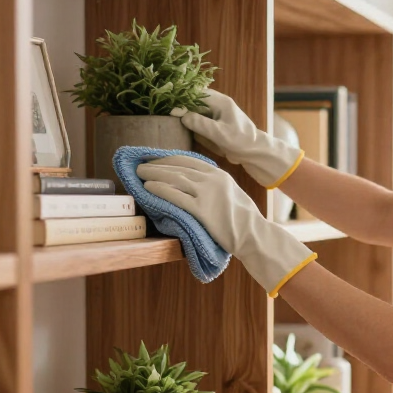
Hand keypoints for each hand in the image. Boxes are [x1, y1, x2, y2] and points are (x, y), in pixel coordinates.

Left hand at [137, 155, 315, 295]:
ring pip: (175, 179)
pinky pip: (176, 196)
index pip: (188, 160)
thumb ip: (214, 185)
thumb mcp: (230, 193)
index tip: (154, 159)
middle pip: (178, 167)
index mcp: (219, 174)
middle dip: (156, 165)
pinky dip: (160, 190)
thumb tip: (193, 183)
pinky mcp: (202, 210)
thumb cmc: (242, 218)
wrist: (254, 234)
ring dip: (154, 175)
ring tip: (139, 175)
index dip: (168, 158)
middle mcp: (213, 179)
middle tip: (140, 165)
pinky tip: (148, 189)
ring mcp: (208, 194)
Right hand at [171, 89, 302, 188]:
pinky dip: (188, 122)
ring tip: (166, 118)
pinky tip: (177, 127)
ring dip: (182, 113)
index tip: (169, 107)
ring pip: (192, 109)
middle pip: (192, 100)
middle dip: (179, 104)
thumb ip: (200, 124)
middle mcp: (215, 104)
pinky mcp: (211, 123)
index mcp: (220, 101)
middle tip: (164, 112)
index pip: (196, 93)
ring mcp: (213, 114)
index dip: (181, 99)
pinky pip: (196, 119)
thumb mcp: (219, 133)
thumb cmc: (241, 141)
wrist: (254, 152)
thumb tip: (181, 115)